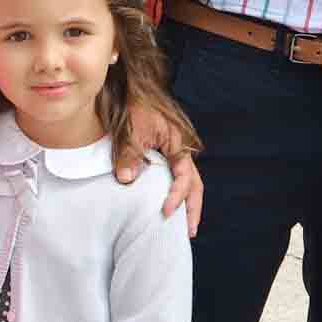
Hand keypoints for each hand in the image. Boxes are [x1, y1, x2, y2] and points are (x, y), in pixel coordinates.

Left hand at [113, 101, 203, 237]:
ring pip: (188, 181)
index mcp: (177, 143)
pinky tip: (170, 206)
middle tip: (189, 232)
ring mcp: (175, 151)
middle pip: (195, 183)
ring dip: (187, 203)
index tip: (166, 212)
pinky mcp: (165, 153)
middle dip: (193, 208)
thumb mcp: (130, 128)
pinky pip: (175, 176)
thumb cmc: (132, 106)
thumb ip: (130, 153)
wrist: (129, 89)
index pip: (184, 176)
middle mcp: (181, 149)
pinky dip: (176, 193)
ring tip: (185, 226)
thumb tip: (127, 179)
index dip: (176, 196)